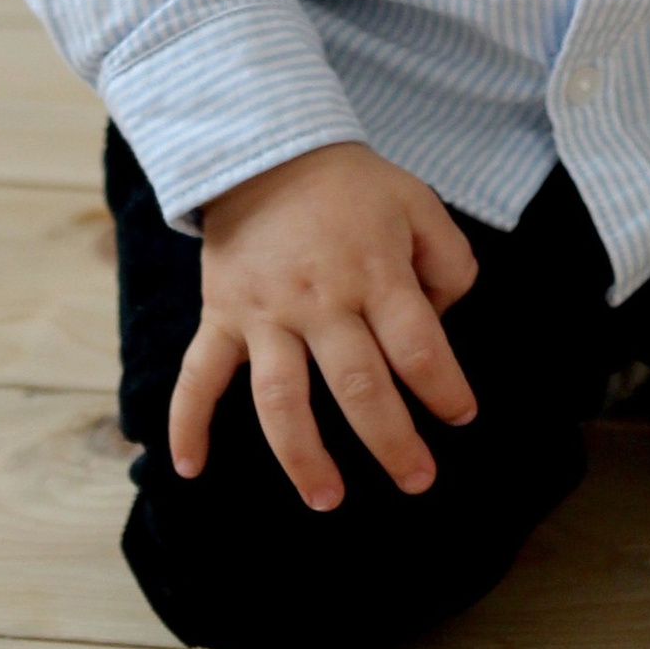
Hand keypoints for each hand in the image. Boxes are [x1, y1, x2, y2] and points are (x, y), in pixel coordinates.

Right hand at [170, 141, 480, 509]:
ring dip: (303, 457)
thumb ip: (449, 261)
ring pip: (282, 399)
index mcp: (375, 272)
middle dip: (390, 441)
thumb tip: (444, 323)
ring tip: (326, 500)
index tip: (461, 416)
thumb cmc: (353, 187)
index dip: (445, 387)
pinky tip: (191, 468)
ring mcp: (265, 312)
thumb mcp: (418, 204)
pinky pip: (198, 374)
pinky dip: (188, 421)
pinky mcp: (221, 314)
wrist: (268, 149)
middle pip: (358, 385)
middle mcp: (321, 300)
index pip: (418, 345)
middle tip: (417, 481)